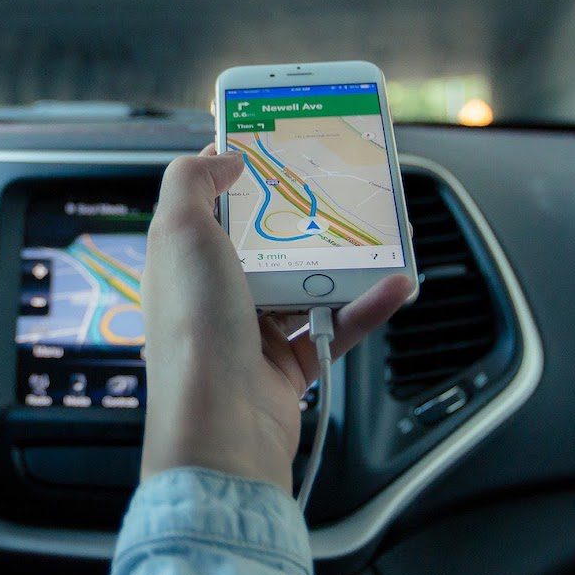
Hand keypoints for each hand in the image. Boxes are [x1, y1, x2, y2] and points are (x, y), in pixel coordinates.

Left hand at [140, 146, 411, 491]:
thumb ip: (190, 181)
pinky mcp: (289, 366)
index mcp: (183, 261)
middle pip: (266, 245)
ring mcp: (252, 332)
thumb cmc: (194, 326)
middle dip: (306, 219)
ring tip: (385, 234)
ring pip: (307, 284)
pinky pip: (336, 326)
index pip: (210, 208)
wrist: (221, 424)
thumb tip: (224, 157)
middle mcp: (214, 294)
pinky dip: (367, 306)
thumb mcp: (178, 231)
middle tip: (345, 189)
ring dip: (347, 262)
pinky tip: (397, 284)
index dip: (240, 177)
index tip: (281, 150)